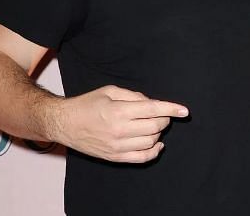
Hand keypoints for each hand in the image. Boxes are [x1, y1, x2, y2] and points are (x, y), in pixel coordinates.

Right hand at [51, 85, 187, 163]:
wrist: (65, 123)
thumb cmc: (86, 104)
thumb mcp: (108, 91)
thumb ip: (133, 95)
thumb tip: (152, 103)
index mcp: (118, 110)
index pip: (153, 110)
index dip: (171, 109)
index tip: (184, 110)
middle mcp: (119, 130)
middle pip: (155, 126)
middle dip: (163, 118)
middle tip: (159, 113)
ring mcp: (118, 146)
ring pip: (152, 141)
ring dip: (157, 132)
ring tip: (151, 125)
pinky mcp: (116, 157)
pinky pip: (143, 158)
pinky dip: (154, 151)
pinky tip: (156, 143)